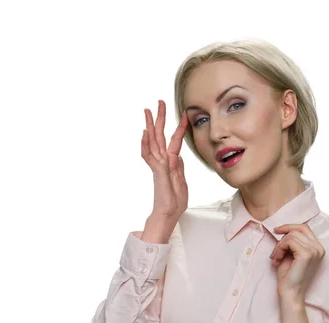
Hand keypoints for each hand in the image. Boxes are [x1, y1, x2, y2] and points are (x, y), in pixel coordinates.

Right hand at [141, 100, 188, 221]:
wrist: (169, 214)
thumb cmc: (175, 202)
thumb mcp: (182, 182)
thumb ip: (179, 168)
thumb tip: (178, 156)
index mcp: (172, 163)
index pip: (175, 141)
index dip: (180, 127)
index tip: (185, 115)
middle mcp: (163, 161)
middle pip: (160, 136)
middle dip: (160, 118)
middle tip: (159, 102)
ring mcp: (158, 166)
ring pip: (152, 142)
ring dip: (150, 126)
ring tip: (147, 111)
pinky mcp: (156, 172)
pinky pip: (149, 156)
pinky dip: (146, 145)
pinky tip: (144, 134)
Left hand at [270, 223, 325, 299]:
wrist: (290, 293)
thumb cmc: (289, 275)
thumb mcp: (290, 253)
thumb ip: (291, 241)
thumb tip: (283, 228)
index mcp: (318, 248)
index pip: (304, 228)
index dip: (289, 226)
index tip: (276, 230)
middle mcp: (319, 248)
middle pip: (297, 230)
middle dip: (282, 239)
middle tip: (275, 253)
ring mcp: (314, 251)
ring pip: (291, 236)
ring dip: (279, 246)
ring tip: (276, 258)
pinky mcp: (307, 254)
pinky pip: (289, 242)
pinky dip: (279, 249)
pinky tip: (277, 259)